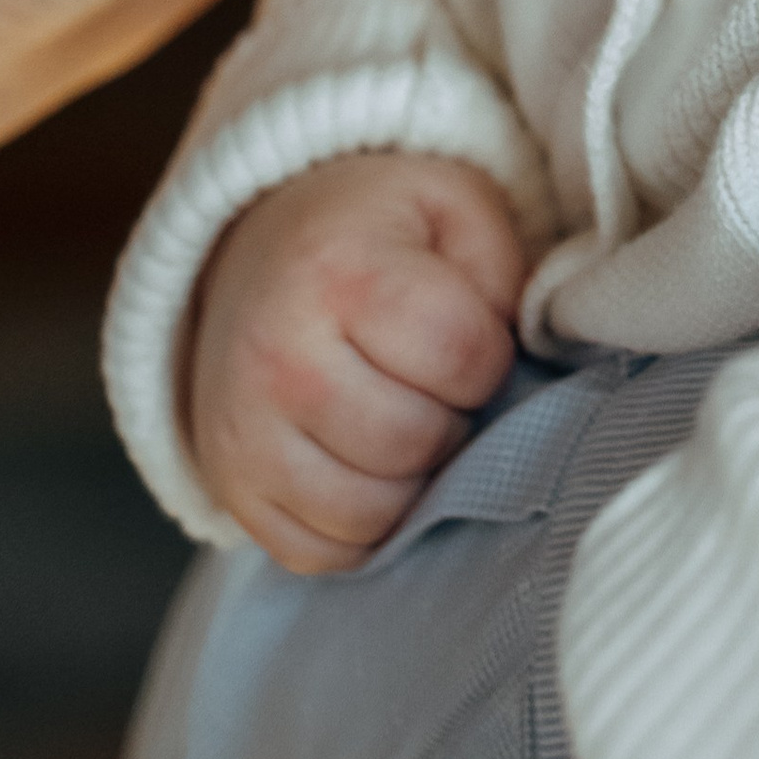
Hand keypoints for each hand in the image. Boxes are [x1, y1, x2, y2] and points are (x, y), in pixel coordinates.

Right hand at [190, 152, 525, 571]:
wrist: (256, 251)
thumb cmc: (374, 232)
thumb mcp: (452, 205)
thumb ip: (504, 273)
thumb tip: (526, 365)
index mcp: (339, 272)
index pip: (462, 358)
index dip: (487, 358)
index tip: (468, 338)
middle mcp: (277, 358)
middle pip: (414, 443)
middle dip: (452, 421)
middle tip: (436, 386)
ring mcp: (243, 432)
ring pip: (370, 513)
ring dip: (413, 482)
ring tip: (406, 422)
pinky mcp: (231, 487)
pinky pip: (320, 552)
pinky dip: (362, 528)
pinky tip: (369, 468)